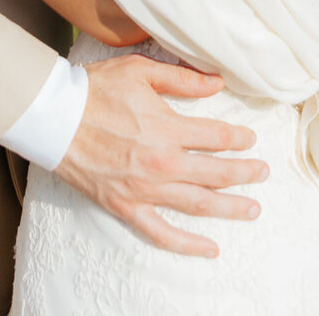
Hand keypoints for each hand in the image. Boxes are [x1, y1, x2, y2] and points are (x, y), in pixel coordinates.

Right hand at [55, 54, 267, 256]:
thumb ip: (182, 79)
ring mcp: (146, 190)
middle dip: (245, 173)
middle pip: (216, 173)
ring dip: (230, 208)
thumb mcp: (140, 71)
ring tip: (252, 209)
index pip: (217, 137)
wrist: (55, 119)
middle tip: (263, 172)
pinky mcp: (128, 207)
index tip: (250, 139)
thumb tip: (217, 83)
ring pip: (198, 205)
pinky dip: (188, 244)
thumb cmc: (96, 89)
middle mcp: (162, 163)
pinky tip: (210, 248)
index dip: (239, 138)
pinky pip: (163, 233)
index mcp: (167, 128)